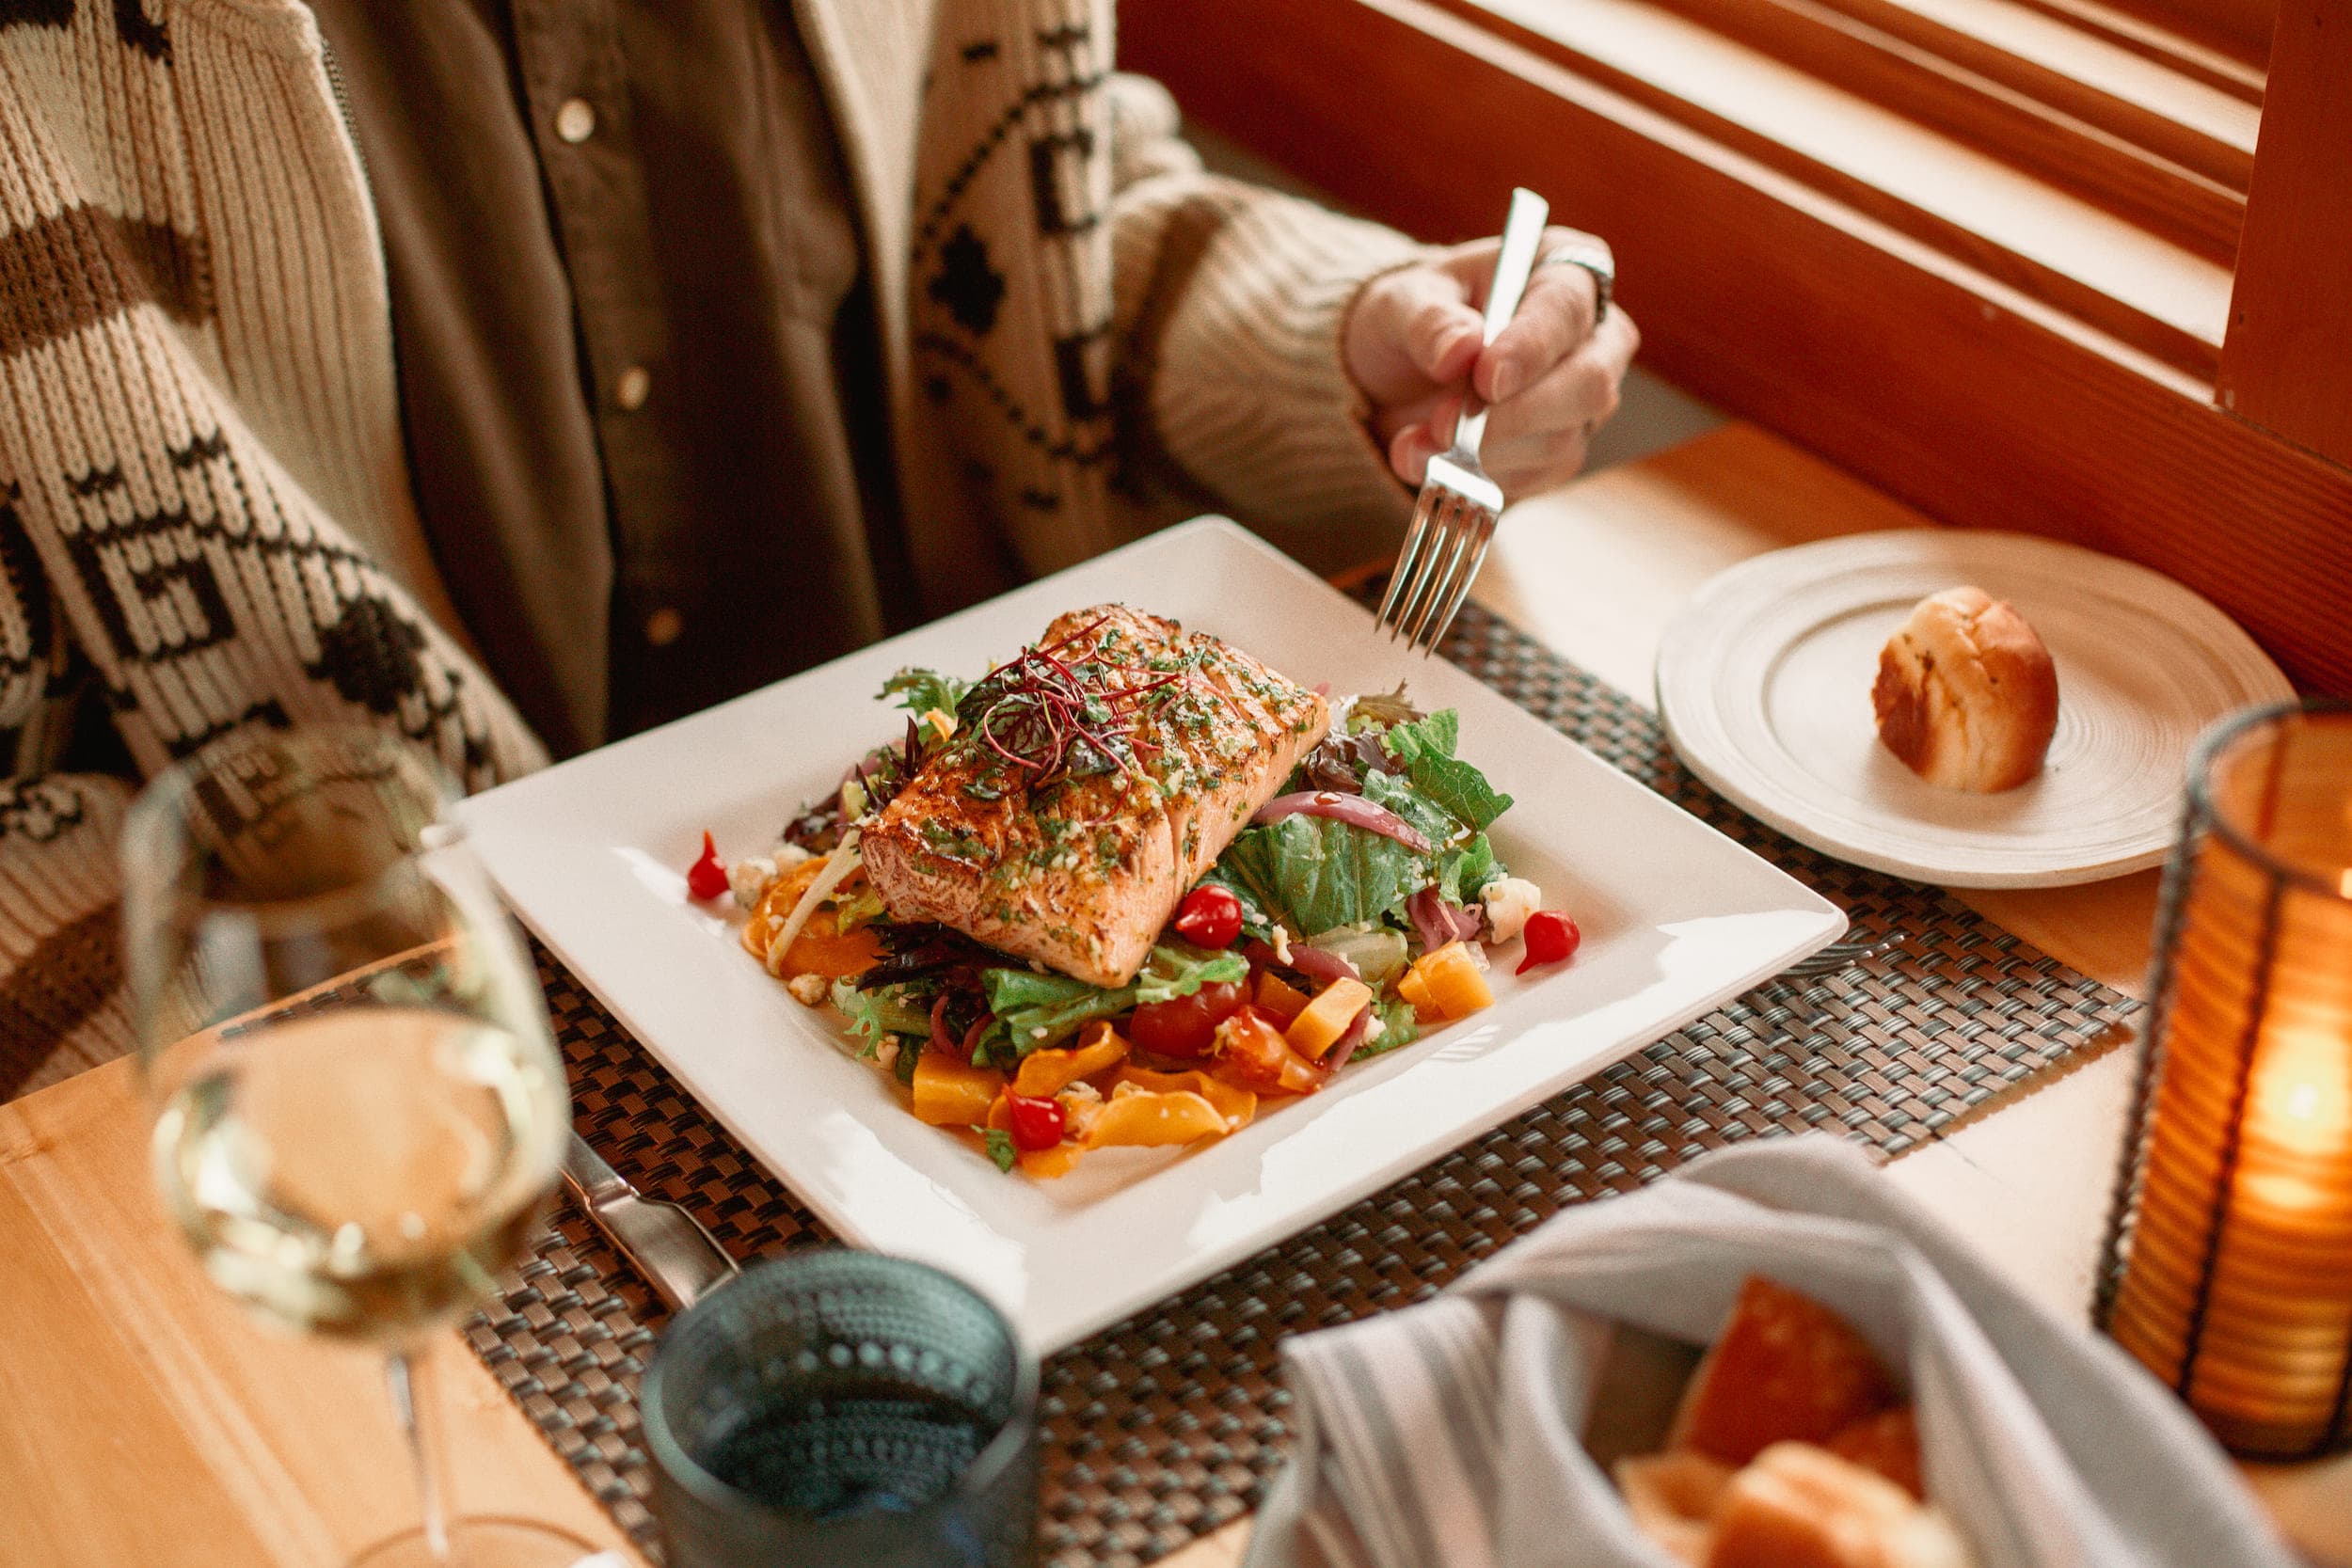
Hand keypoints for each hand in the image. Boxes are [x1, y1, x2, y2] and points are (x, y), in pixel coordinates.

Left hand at [1343, 227, 1638, 495]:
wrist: (1402, 372)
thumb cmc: (1416, 318)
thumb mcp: (1401, 303)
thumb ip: (1428, 321)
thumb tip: (1462, 349)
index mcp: (1562, 271)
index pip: (1565, 308)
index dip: (1529, 347)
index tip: (1486, 379)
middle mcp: (1592, 335)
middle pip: (1587, 383)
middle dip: (1511, 415)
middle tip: (1444, 425)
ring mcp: (1584, 398)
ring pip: (1560, 439)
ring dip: (1482, 453)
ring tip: (1414, 445)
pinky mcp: (1564, 450)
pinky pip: (1536, 476)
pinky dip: (1479, 477)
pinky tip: (1434, 462)